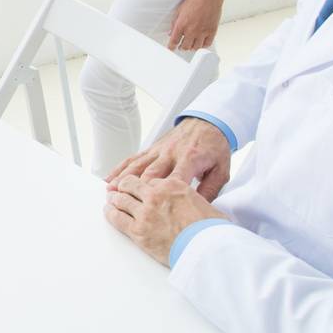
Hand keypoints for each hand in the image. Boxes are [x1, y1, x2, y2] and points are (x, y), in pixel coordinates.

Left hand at [104, 173, 227, 265]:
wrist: (207, 248)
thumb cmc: (211, 229)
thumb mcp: (205, 203)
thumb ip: (193, 197)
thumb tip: (191, 203)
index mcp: (174, 185)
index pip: (152, 179)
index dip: (145, 183)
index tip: (141, 186)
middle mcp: (156, 194)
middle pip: (131, 184)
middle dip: (124, 185)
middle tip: (120, 188)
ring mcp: (145, 212)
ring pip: (121, 198)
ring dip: (114, 197)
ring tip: (111, 198)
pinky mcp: (138, 230)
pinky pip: (117, 217)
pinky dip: (110, 212)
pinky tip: (108, 210)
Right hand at [106, 117, 231, 199]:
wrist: (208, 123)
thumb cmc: (214, 147)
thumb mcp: (221, 170)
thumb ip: (210, 190)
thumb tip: (200, 209)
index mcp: (189, 159)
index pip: (173, 180)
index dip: (162, 195)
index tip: (152, 210)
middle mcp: (170, 154)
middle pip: (150, 173)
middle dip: (136, 189)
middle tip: (124, 203)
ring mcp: (159, 150)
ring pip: (137, 165)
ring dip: (123, 179)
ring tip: (111, 191)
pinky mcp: (152, 148)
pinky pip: (133, 158)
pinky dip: (120, 168)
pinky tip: (110, 177)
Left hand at [167, 0, 223, 51]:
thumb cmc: (195, 1)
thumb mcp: (179, 10)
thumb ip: (174, 23)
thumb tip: (171, 32)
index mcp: (181, 25)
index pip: (174, 41)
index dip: (171, 46)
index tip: (171, 48)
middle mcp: (191, 30)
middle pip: (185, 46)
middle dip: (181, 47)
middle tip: (181, 46)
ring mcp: (202, 32)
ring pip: (196, 47)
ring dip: (192, 47)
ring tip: (190, 45)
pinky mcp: (211, 31)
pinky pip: (207, 44)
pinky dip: (203, 45)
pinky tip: (201, 43)